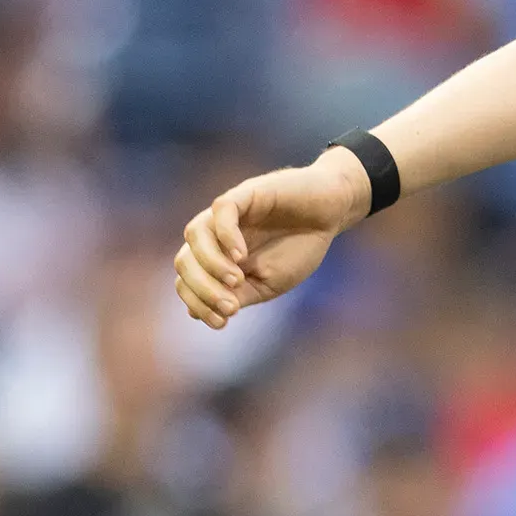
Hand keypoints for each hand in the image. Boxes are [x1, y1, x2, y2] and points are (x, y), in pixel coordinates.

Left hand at [176, 152, 370, 331]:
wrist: (331, 214)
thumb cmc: (300, 248)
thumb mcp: (268, 284)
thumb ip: (236, 295)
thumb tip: (195, 313)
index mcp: (216, 258)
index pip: (187, 281)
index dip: (197, 303)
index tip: (223, 322)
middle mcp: (214, 235)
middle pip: (184, 260)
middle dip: (202, 290)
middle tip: (232, 307)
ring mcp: (227, 213)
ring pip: (194, 235)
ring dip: (210, 264)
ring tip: (236, 280)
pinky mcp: (245, 193)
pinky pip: (222, 211)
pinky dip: (226, 236)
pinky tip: (241, 256)